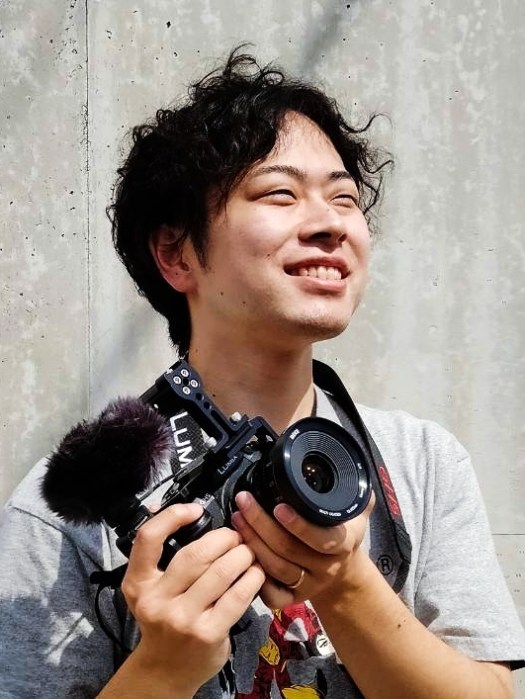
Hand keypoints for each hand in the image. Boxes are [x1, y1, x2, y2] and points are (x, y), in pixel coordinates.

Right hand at [121, 503, 264, 695]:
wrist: (165, 671)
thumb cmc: (164, 620)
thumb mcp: (151, 588)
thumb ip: (164, 556)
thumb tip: (187, 514)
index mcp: (139, 584)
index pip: (148, 539)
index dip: (172, 516)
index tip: (194, 510)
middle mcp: (157, 601)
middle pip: (195, 554)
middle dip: (223, 538)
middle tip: (235, 537)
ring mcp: (183, 619)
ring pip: (220, 572)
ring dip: (242, 555)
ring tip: (248, 553)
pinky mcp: (208, 633)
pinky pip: (237, 596)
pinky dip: (252, 578)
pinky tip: (255, 573)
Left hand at [230, 491, 374, 608]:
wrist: (344, 574)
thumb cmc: (342, 535)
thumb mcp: (355, 515)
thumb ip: (356, 495)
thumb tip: (354, 469)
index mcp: (342, 544)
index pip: (321, 538)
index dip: (299, 525)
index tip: (279, 507)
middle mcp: (325, 567)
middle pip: (288, 549)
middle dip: (261, 524)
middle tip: (244, 502)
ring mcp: (308, 585)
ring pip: (275, 568)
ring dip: (253, 542)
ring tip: (237, 518)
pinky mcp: (293, 599)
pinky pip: (272, 595)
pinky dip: (255, 578)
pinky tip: (242, 555)